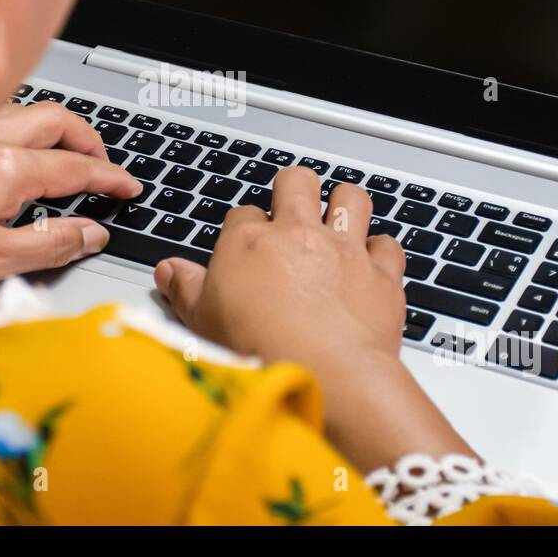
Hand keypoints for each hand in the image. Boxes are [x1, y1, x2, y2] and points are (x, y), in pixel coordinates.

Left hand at [0, 100, 140, 293]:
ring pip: (22, 111)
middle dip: (87, 138)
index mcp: (7, 168)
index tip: (129, 187)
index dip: (110, 177)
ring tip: (60, 156)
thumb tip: (93, 233)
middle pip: (56, 118)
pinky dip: (18, 128)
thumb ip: (51, 244)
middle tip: (101, 164)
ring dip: (52, 129)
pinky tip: (8, 151)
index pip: (76, 168)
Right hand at [154, 167, 474, 470]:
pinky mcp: (381, 274)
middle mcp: (299, 234)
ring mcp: (344, 250)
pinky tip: (374, 263)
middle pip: (297, 182)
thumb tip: (168, 272)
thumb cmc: (261, 351)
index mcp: (249, 242)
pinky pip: (389, 245)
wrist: (324, 375)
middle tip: (293, 209)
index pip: (242, 213)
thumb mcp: (203, 323)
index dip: (244, 227)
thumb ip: (185, 290)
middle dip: (294, 189)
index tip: (246, 247)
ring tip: (339, 219)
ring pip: (350, 197)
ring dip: (345, 204)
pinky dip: (382, 251)